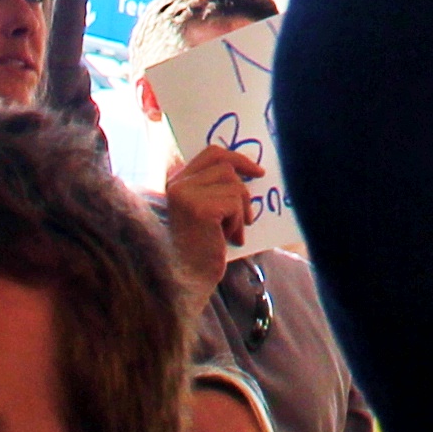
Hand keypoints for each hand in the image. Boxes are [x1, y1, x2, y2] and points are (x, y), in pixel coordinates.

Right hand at [158, 142, 263, 280]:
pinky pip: (234, 203)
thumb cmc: (204, 246)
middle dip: (244, 184)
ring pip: (234, 185)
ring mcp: (186, 194)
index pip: (211, 153)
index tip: (255, 170)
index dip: (236, 157)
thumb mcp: (208, 210)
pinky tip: (228, 237)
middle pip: (225, 166)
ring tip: (232, 230)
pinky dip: (237, 221)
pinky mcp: (199, 208)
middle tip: (255, 197)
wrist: (190, 277)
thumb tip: (250, 169)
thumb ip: (217, 188)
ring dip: (240, 209)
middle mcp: (177, 184)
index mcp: (177, 182)